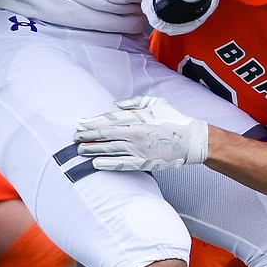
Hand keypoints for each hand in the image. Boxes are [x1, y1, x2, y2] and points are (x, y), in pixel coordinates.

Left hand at [74, 96, 208, 170]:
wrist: (192, 140)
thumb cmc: (174, 118)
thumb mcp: (155, 102)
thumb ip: (133, 103)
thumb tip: (114, 105)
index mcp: (138, 118)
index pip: (109, 120)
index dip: (92, 122)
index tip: (79, 123)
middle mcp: (136, 134)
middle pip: (106, 135)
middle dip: (88, 136)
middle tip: (74, 137)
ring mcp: (139, 150)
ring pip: (110, 150)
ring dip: (93, 150)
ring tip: (80, 150)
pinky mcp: (144, 163)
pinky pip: (122, 164)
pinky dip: (107, 164)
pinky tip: (95, 164)